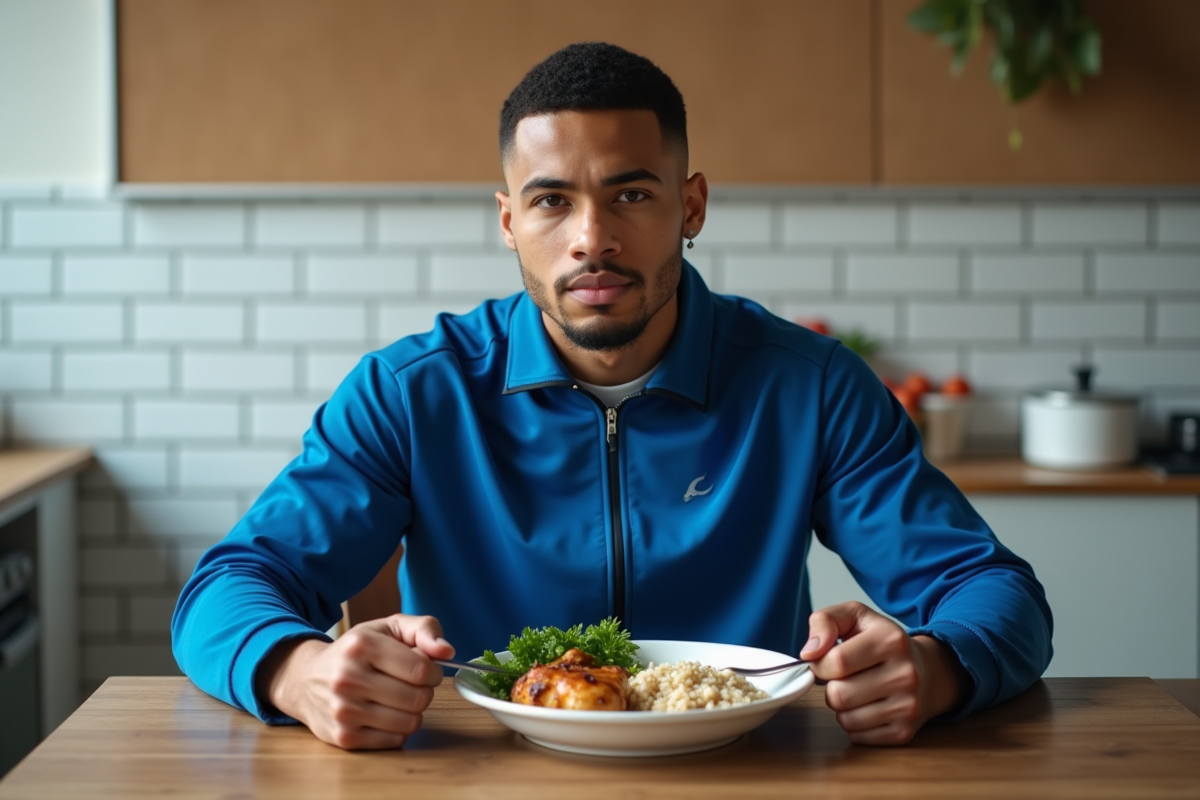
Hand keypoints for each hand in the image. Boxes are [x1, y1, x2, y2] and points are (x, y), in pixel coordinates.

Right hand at [259, 613, 455, 749]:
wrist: (306, 679)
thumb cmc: (357, 651)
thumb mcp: (388, 628)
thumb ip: (423, 629)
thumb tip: (447, 651)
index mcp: (362, 645)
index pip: (421, 668)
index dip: (433, 671)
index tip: (426, 670)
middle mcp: (348, 677)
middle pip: (418, 698)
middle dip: (424, 692)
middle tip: (411, 685)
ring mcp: (343, 710)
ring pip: (410, 722)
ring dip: (413, 712)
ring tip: (398, 699)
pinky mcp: (343, 737)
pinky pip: (395, 741)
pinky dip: (398, 729)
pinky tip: (384, 714)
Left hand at [801, 601, 970, 745]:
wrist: (928, 670)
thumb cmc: (881, 641)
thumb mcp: (855, 616)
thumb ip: (824, 621)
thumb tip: (809, 653)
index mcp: (891, 640)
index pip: (836, 661)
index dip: (820, 664)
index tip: (826, 661)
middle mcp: (906, 674)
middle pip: (839, 695)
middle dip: (831, 687)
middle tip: (844, 678)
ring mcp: (908, 706)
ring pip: (846, 720)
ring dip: (841, 707)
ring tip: (856, 691)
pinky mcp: (905, 732)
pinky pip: (857, 737)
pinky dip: (854, 724)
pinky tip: (867, 707)